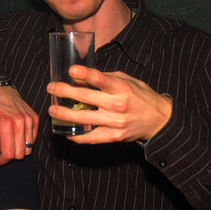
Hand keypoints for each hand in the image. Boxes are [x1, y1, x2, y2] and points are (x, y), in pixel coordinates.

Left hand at [0, 86, 38, 170]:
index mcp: (6, 125)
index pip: (8, 155)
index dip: (0, 159)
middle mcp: (20, 122)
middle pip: (20, 154)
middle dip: (8, 154)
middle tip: (0, 142)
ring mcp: (30, 120)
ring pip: (28, 149)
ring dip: (17, 147)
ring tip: (7, 137)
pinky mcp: (35, 118)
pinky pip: (34, 140)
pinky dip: (24, 141)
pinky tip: (15, 132)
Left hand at [47, 65, 171, 144]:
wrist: (159, 120)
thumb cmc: (141, 96)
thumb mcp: (126, 80)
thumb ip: (104, 78)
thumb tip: (81, 77)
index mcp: (121, 88)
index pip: (101, 79)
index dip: (85, 74)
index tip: (71, 70)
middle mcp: (117, 105)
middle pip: (86, 98)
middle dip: (65, 92)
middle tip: (51, 88)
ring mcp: (115, 122)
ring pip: (84, 119)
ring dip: (65, 114)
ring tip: (52, 110)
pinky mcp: (114, 137)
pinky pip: (91, 138)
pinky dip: (77, 136)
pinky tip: (66, 132)